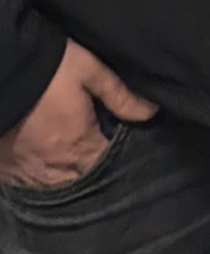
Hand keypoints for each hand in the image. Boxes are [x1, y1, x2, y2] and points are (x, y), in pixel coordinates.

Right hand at [0, 39, 156, 188]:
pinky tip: (49, 169)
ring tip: (78, 166)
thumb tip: (151, 113)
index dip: (118, 158)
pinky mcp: (6, 168)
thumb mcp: (91, 71)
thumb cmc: (50, 67)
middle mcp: (52, 163)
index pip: (106, 163)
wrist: (2, 68)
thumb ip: (120, 95)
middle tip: (103, 157)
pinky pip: (27, 185)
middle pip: (81, 180)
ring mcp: (25, 169)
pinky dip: (41, 180)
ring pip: (55, 187)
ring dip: (68, 179)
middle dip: (94, 172)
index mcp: (77, 141)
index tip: (127, 149)